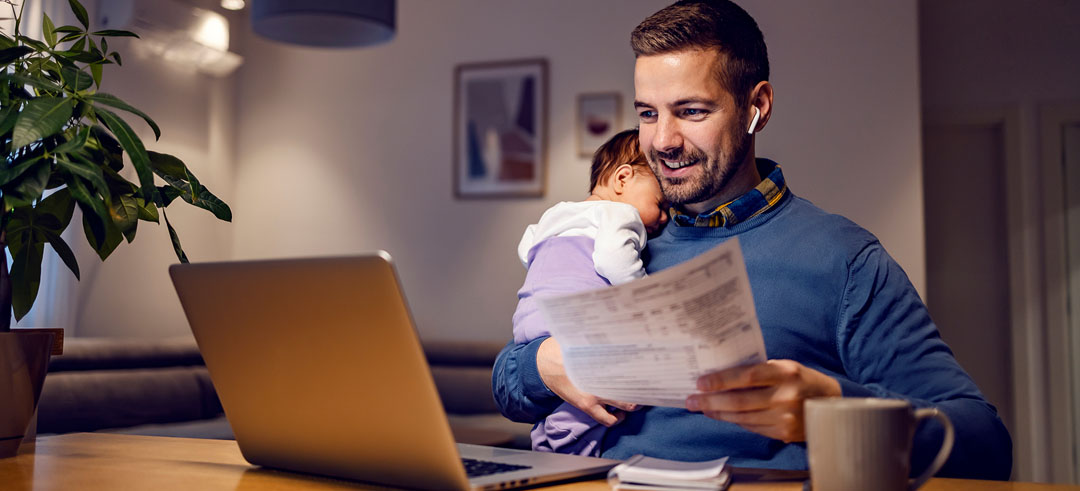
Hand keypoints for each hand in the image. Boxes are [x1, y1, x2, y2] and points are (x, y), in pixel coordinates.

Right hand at [537, 337, 639, 426]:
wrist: (546, 363)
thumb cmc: (568, 350)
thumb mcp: (589, 345)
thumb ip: (607, 348)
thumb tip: (626, 341)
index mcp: (606, 360)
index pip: (635, 366)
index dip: (647, 371)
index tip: (652, 372)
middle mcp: (603, 377)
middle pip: (636, 385)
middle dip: (644, 389)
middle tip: (648, 388)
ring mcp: (596, 394)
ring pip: (628, 404)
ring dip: (635, 403)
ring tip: (636, 401)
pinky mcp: (588, 405)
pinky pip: (608, 419)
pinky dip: (617, 418)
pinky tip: (620, 414)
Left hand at [685, 360, 841, 441]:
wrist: (832, 405)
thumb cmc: (802, 380)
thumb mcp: (785, 367)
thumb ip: (759, 370)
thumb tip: (723, 375)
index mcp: (786, 373)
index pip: (747, 376)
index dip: (721, 380)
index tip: (700, 382)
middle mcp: (785, 397)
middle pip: (740, 401)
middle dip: (711, 401)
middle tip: (691, 400)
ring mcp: (785, 418)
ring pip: (742, 417)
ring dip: (718, 413)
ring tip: (702, 408)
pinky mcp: (783, 433)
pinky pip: (751, 427)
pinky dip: (735, 421)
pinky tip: (723, 415)